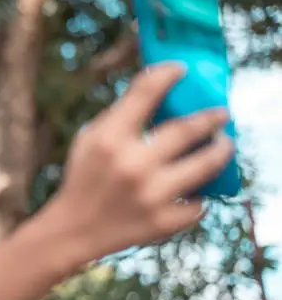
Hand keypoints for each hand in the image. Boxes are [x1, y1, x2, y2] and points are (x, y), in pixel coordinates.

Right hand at [51, 62, 232, 261]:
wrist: (74, 229)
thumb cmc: (85, 177)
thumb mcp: (90, 139)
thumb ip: (121, 115)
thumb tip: (162, 90)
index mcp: (109, 139)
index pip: (147, 92)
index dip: (168, 73)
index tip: (181, 69)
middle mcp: (133, 164)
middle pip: (189, 129)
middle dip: (212, 117)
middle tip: (222, 113)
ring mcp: (152, 195)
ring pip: (207, 164)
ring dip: (222, 150)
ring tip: (225, 144)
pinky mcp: (163, 222)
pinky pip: (198, 202)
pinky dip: (199, 194)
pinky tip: (195, 189)